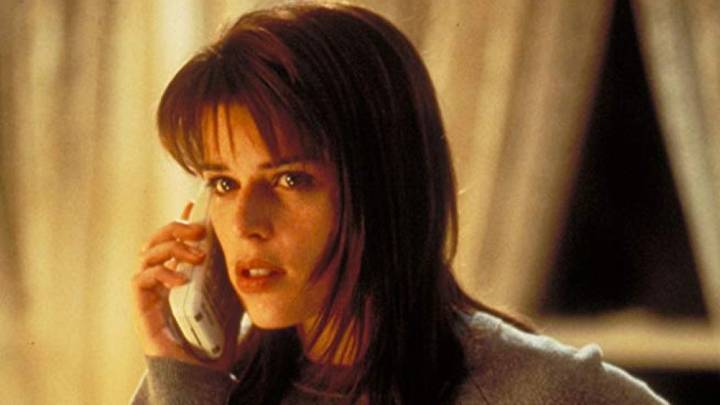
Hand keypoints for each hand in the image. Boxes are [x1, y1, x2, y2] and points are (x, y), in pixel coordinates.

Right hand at [131, 202, 238, 370]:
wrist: (201, 375)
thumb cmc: (214, 343)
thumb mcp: (231, 303)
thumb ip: (235, 283)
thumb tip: (254, 263)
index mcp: (177, 277)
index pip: (174, 241)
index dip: (181, 220)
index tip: (195, 204)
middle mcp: (159, 283)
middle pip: (154, 241)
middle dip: (175, 228)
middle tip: (199, 229)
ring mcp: (148, 295)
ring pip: (146, 255)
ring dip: (172, 248)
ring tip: (197, 256)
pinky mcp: (142, 310)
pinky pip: (140, 281)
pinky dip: (161, 274)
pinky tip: (182, 279)